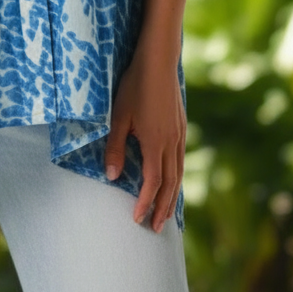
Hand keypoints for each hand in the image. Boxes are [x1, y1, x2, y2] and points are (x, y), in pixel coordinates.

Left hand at [103, 43, 185, 232]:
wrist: (158, 62)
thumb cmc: (134, 87)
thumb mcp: (118, 117)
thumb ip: (115, 147)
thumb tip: (111, 176)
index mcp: (155, 143)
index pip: (152, 183)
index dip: (144, 203)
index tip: (136, 219)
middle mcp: (171, 143)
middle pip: (170, 185)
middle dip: (162, 208)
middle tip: (154, 229)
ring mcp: (179, 136)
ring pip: (178, 175)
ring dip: (172, 197)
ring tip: (165, 214)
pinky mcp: (181, 128)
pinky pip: (181, 161)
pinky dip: (177, 179)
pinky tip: (172, 183)